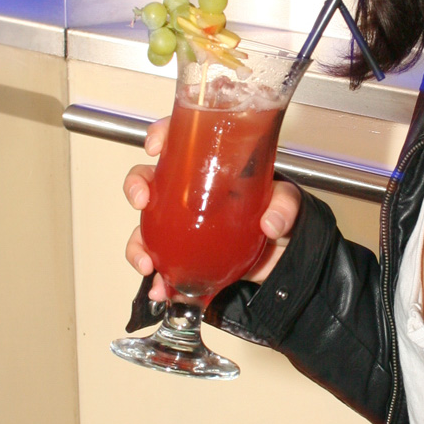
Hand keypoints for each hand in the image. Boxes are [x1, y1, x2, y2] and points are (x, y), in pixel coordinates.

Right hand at [123, 118, 301, 301]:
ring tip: (146, 262)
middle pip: (151, 178)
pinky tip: (160, 288)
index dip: (161, 135)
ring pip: (147, 226)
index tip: (155, 146)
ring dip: (137, 243)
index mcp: (213, 168)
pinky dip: (156, 279)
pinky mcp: (187, 255)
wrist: (284, 260)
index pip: (181, 142)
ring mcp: (185, 225)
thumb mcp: (288, 203)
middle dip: (136, 185)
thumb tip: (270, 223)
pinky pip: (162, 263)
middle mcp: (191, 193)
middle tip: (141, 199)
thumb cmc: (281, 218)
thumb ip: (284, 207)